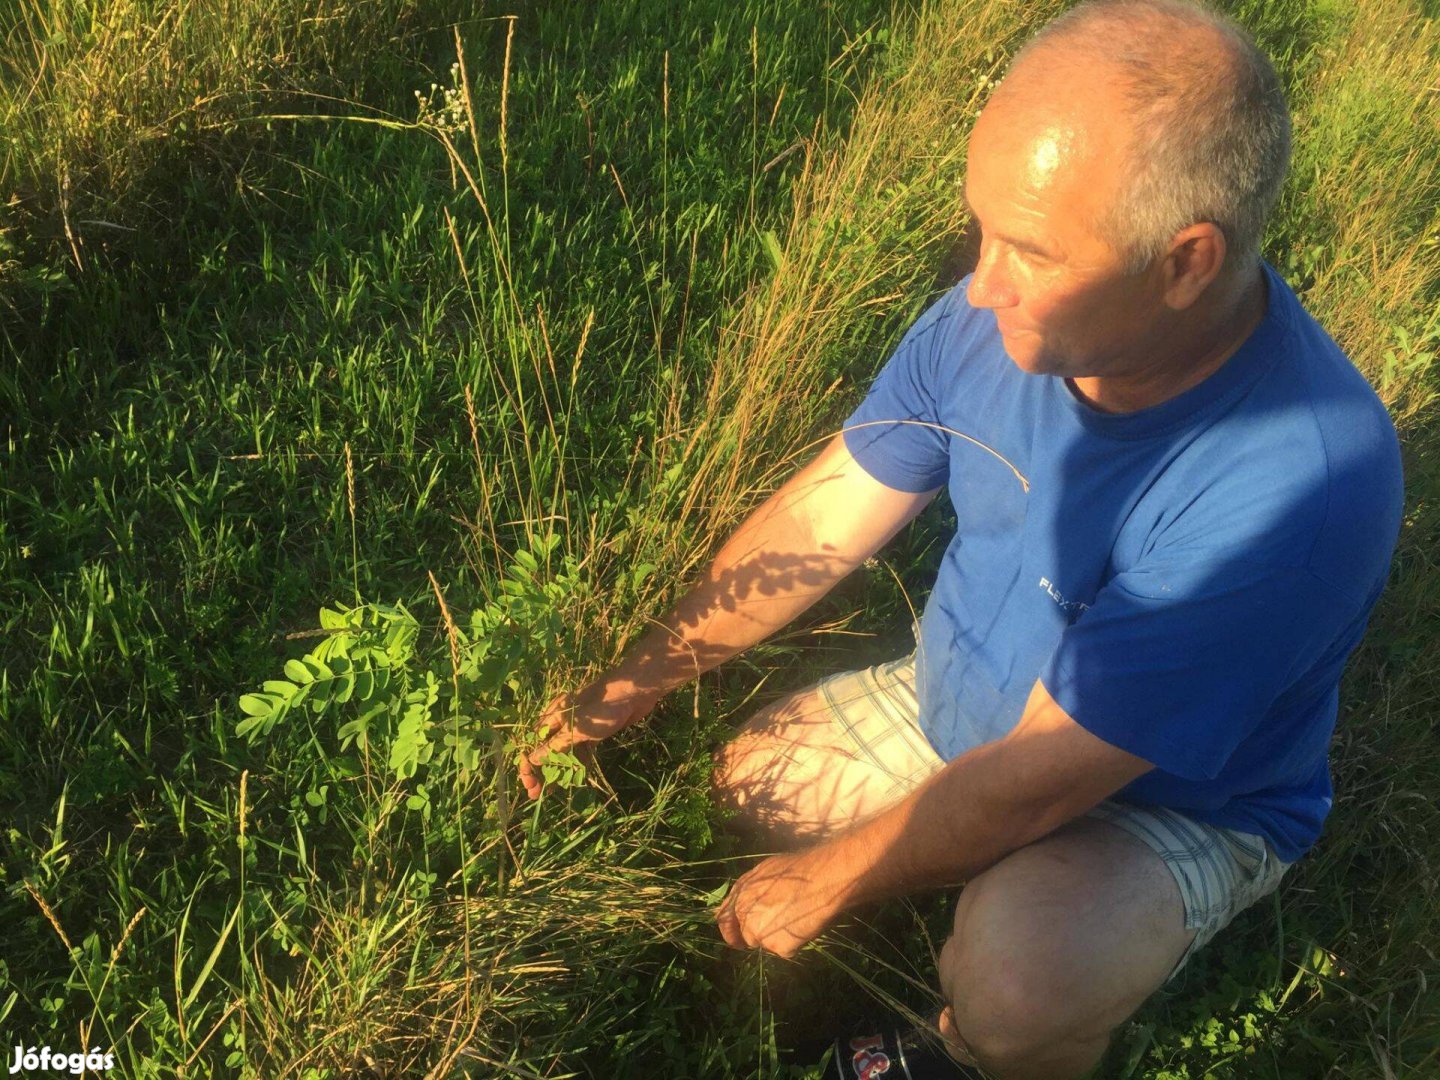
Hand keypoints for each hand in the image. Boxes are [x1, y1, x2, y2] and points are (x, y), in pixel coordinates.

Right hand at [519, 676, 659, 799]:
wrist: (634, 692)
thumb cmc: (601, 708)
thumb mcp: (576, 729)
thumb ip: (554, 746)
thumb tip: (532, 759)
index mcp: (553, 716)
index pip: (533, 743)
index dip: (528, 764)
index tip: (529, 785)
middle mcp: (563, 721)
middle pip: (547, 748)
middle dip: (541, 771)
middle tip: (537, 793)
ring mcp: (580, 726)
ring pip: (565, 751)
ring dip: (559, 769)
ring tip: (553, 790)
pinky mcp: (595, 731)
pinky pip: (582, 749)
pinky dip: (578, 762)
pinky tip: (575, 777)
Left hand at [715, 848, 846, 957]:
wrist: (821, 878)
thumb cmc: (796, 869)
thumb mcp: (763, 871)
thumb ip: (746, 890)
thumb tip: (733, 907)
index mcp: (739, 896)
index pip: (724, 921)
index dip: (732, 931)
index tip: (738, 939)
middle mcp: (745, 917)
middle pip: (747, 935)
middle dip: (760, 932)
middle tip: (781, 921)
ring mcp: (761, 934)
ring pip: (766, 944)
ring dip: (777, 938)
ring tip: (796, 919)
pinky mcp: (779, 947)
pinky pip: (786, 950)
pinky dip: (794, 943)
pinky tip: (804, 926)